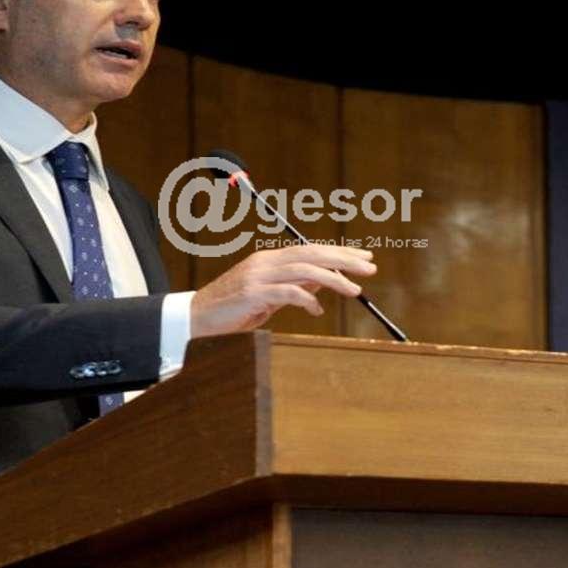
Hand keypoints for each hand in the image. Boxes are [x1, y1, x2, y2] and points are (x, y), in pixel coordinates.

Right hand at [190, 245, 375, 337]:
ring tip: (354, 290)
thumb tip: (324, 283)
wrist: (197, 317)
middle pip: (312, 254)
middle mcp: (266, 262)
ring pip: (305, 271)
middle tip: (370, 267)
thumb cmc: (234, 308)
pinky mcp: (253, 294)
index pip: (311, 250)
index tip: (363, 257)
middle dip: (345, 260)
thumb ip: (294, 287)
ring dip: (334, 280)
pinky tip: (317, 310)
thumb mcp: (270, 296)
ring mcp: (259, 277)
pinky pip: (287, 293)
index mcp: (270, 259)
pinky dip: (306, 300)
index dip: (339, 253)